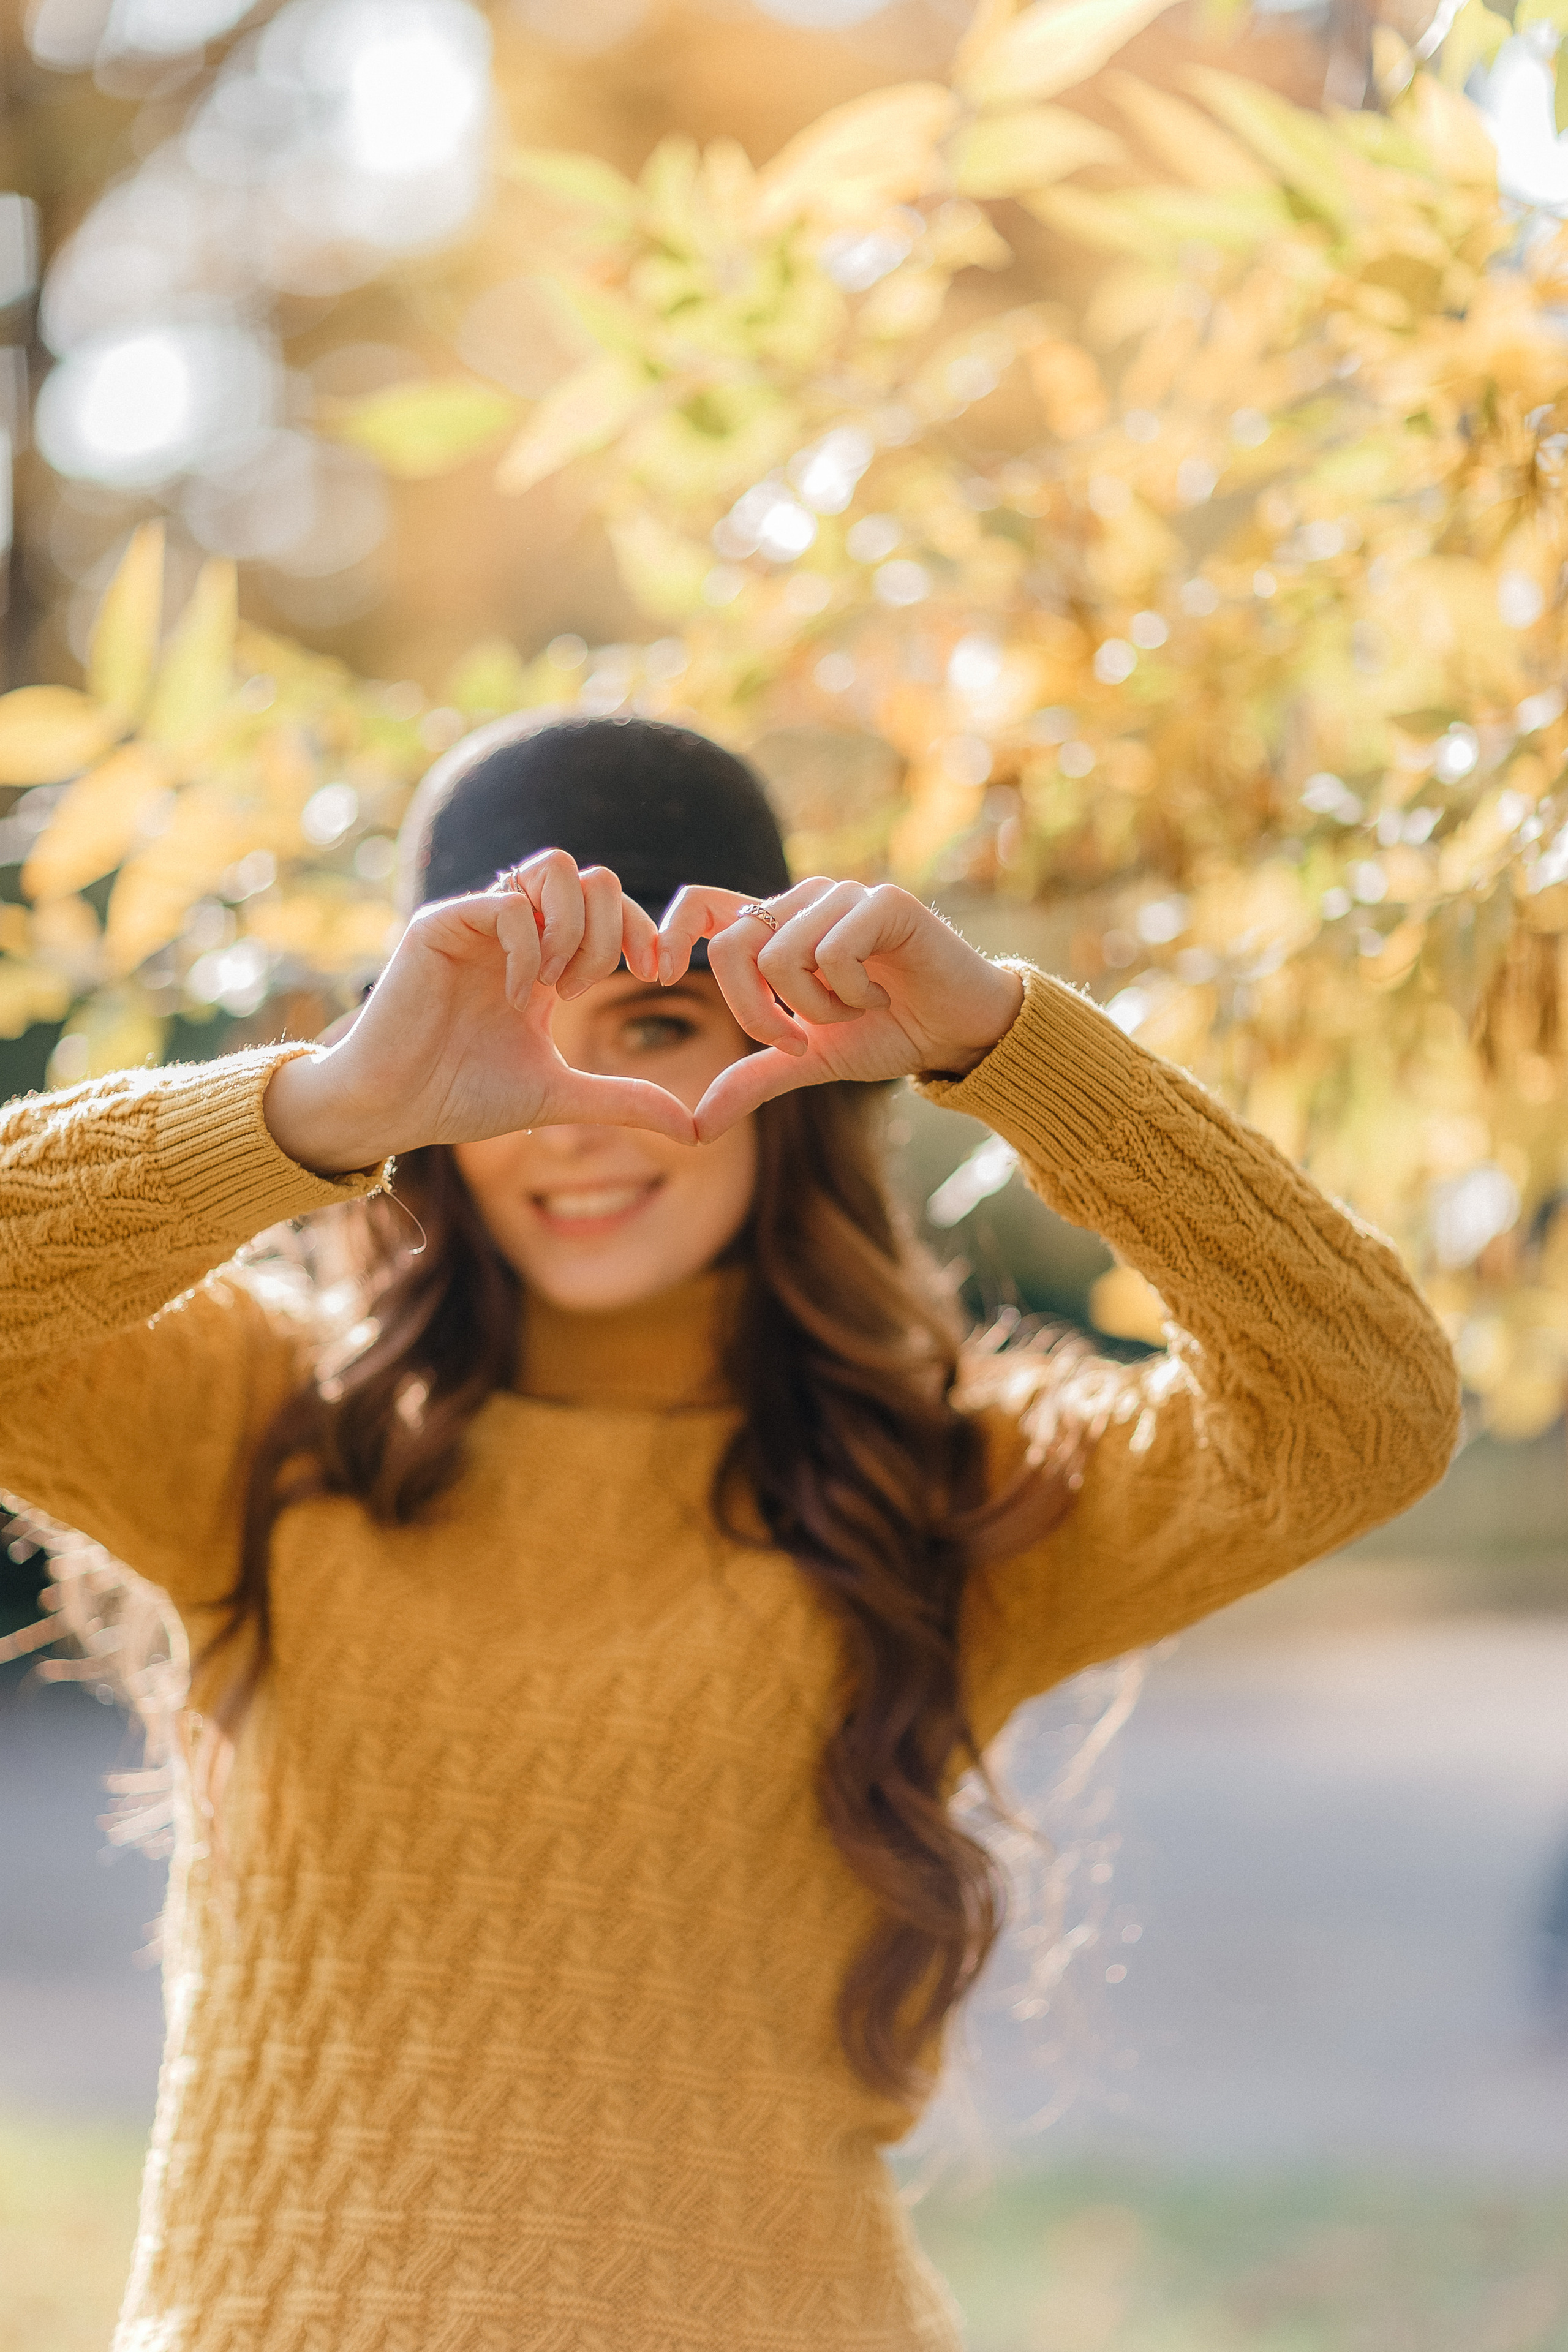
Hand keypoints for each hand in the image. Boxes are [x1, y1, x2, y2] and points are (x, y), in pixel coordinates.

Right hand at [264, 852, 695, 1173]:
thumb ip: (624, 1100)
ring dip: (571, 929)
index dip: (644, 931)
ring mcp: (478, 919)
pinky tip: (515, 994)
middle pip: (593, 876)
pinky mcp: (440, 923)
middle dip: (610, 931)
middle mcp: (515, 930)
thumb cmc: (462, 1097)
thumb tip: (694, 1129)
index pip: (611, 905)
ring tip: (552, 986)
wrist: (392, 1108)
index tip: (656, 974)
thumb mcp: (560, 1095)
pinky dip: (526, 947)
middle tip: (583, 990)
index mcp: (545, 957)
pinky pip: (506, 903)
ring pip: (554, 868)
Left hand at [657, 879, 1023, 1141]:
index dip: (671, 929)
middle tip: (798, 1039)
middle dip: (756, 1012)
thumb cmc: (888, 1033)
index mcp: (778, 928)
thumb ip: (755, 1078)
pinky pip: (832, 952)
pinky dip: (853, 993)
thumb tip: (696, 1127)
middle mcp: (804, 901)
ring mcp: (843, 895)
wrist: (960, 1031)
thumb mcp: (811, 1061)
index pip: (703, 903)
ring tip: (856, 1009)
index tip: (657, 973)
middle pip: (733, 945)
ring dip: (816, 1009)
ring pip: (781, 956)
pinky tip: (883, 995)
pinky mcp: (884, 901)